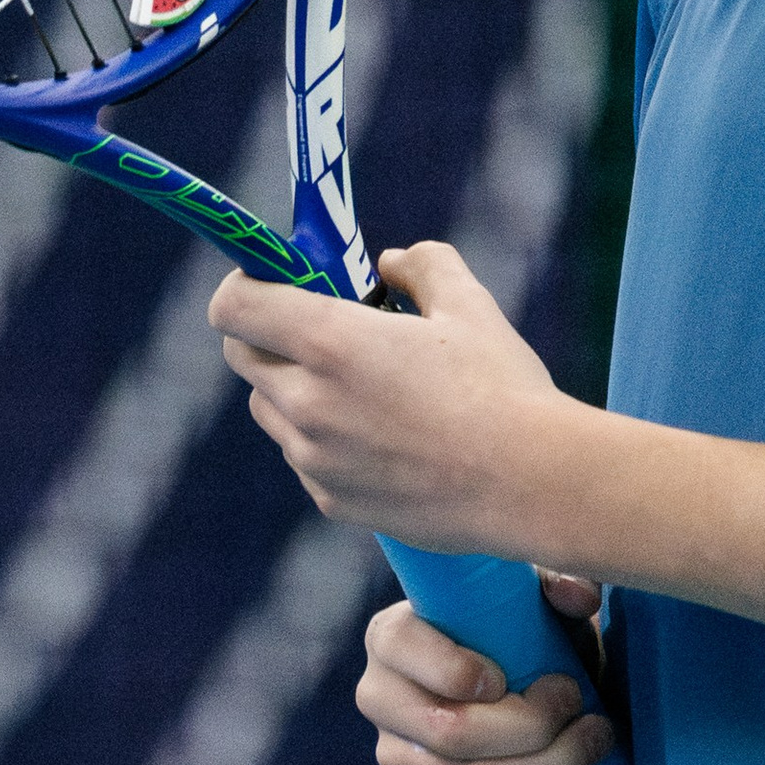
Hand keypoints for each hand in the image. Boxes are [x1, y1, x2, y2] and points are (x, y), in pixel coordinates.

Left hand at [208, 239, 576, 553]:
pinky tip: (383, 436)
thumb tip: (389, 264)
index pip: (233, 308)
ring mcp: (316, 459)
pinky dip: (324, 440)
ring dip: (296, 389)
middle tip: (324, 329)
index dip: (244, 287)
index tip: (276, 283)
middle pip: (244, 357)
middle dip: (271, 335)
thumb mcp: (467, 304)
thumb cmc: (502, 388)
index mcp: (331, 343)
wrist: (531, 483)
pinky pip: (305, 458)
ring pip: (271, 409)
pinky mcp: (333, 500)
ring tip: (364, 387)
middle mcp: (309, 403)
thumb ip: (420, 265)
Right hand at [357, 578, 614, 764]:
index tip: (524, 670)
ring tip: (594, 744)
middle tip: (582, 706)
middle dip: (532, 725)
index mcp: (390, 635)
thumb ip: (560, 581)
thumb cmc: (524, 632)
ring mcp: (394, 758)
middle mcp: (379, 697)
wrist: (523, 688)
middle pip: (449, 729)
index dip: (462, 669)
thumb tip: (579, 596)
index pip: (405, 652)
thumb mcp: (539, 598)